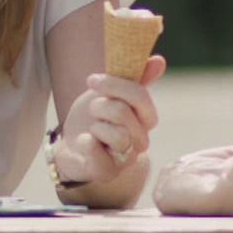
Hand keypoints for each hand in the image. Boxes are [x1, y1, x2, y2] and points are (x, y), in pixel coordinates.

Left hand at [53, 55, 166, 186]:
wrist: (72, 147)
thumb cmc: (95, 118)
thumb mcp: (111, 93)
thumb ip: (134, 78)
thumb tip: (160, 60)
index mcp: (144, 119)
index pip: (141, 97)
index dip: (115, 85)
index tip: (92, 80)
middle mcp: (140, 140)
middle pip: (124, 113)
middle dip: (100, 105)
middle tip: (92, 109)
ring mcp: (125, 158)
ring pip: (117, 135)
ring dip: (95, 125)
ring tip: (91, 128)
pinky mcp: (107, 172)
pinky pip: (98, 154)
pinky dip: (85, 143)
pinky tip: (83, 141)